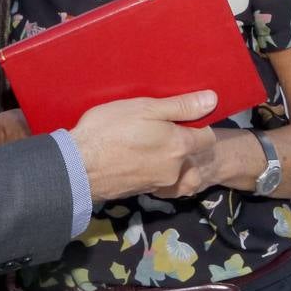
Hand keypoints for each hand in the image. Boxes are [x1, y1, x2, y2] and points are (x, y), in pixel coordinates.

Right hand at [70, 90, 219, 200]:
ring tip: (137, 141)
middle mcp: (174, 169)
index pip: (207, 138)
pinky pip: (153, 176)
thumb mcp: (145, 108)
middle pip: (187, 153)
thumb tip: (213, 100)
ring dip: (160, 155)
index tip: (176, 117)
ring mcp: (158, 184)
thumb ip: (181, 106)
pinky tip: (127, 155)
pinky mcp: (141, 191)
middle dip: (176, 141)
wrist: (78, 167)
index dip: (196, 125)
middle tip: (151, 126)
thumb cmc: (110, 130)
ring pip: (170, 166)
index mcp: (179, 146)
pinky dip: (146, 167)